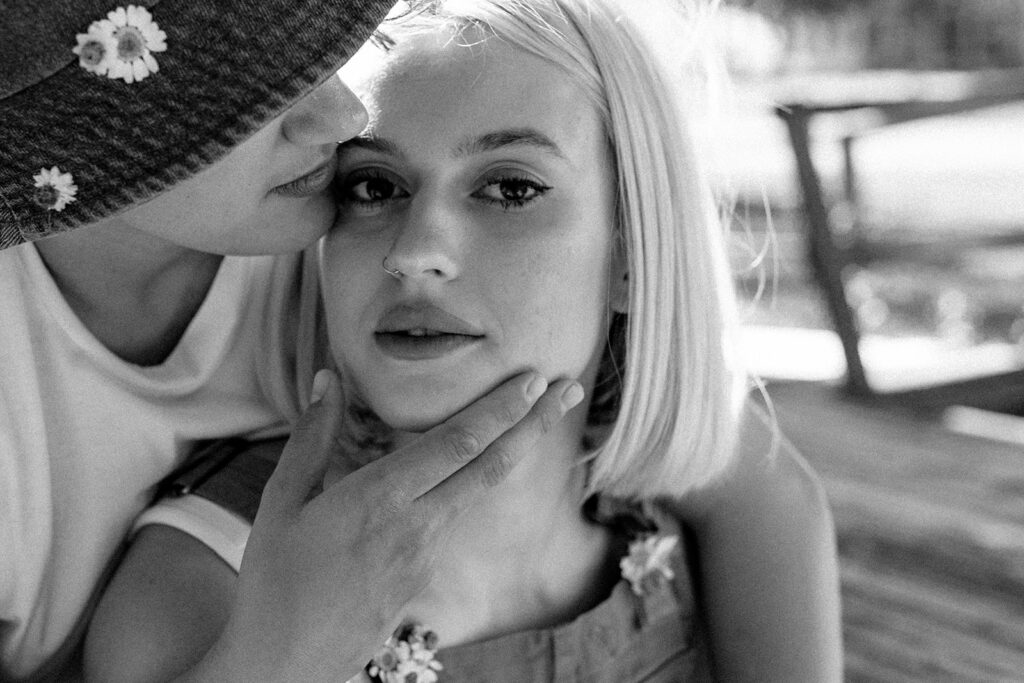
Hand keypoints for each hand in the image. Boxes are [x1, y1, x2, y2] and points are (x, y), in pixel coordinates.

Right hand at [209, 369, 581, 682]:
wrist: (284, 666)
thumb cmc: (273, 582)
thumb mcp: (281, 504)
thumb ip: (311, 438)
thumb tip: (328, 379)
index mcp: (380, 500)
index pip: (459, 443)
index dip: (501, 408)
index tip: (532, 379)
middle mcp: (417, 526)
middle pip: (492, 466)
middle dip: (535, 423)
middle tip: (568, 386)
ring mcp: (427, 555)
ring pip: (482, 492)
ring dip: (515, 451)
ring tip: (538, 420)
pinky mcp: (424, 577)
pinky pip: (458, 516)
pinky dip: (481, 482)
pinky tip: (481, 466)